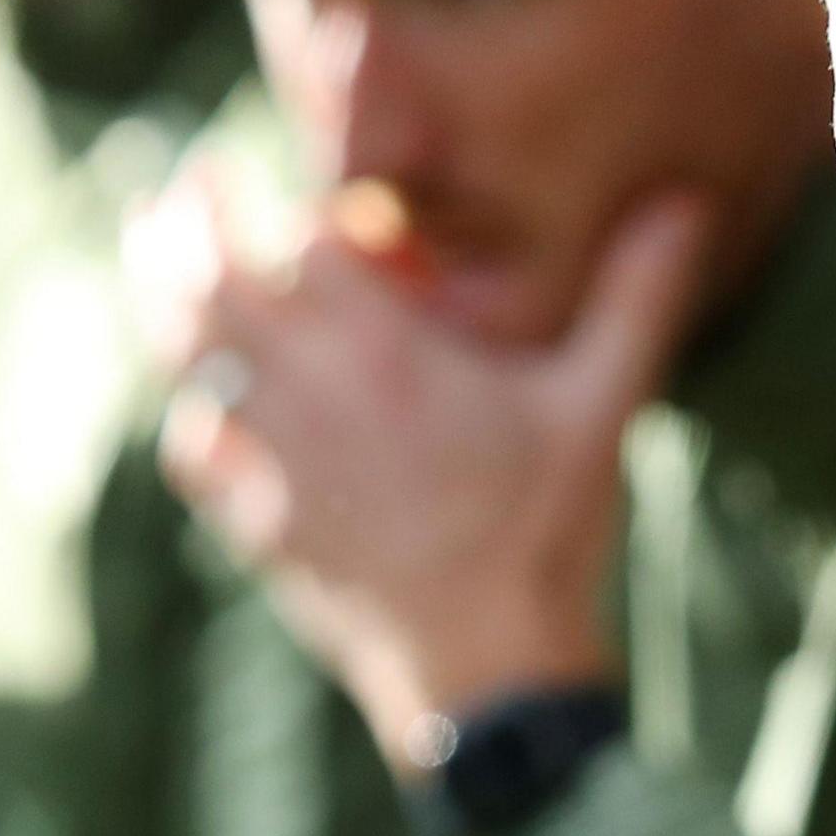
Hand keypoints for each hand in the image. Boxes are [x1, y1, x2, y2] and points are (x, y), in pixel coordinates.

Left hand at [142, 170, 707, 763]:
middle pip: (212, 286)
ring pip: (187, 362)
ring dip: (159, 298)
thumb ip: (637, 297)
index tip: (268, 166)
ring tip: (149, 254)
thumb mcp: (602, 406)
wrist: (490, 669)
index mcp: (387, 354)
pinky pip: (195, 454)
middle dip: (185, 224)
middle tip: (177, 181)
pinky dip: (188, 414)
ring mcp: (277, 465)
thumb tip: (686, 203)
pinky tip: (197, 401)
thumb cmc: (548, 529)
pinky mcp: (262, 527)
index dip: (277, 199)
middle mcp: (313, 398)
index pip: (298, 242)